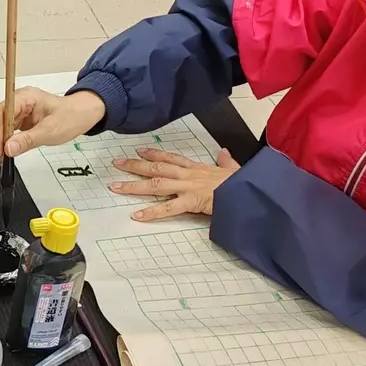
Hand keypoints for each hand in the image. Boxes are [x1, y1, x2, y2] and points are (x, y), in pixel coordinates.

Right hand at [0, 88, 105, 160]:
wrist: (81, 115)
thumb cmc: (70, 116)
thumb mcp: (50, 131)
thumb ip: (28, 140)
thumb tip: (8, 148)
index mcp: (25, 97)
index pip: (1, 111)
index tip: (0, 148)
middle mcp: (18, 102)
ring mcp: (17, 111)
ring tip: (0, 157)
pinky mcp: (18, 120)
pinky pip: (3, 130)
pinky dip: (1, 142)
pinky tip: (5, 152)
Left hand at [109, 148, 240, 220]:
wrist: (250, 192)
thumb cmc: (242, 184)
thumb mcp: (233, 169)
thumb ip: (226, 161)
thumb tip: (223, 152)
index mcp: (197, 168)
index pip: (171, 157)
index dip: (154, 153)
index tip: (139, 150)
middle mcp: (188, 175)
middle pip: (157, 167)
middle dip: (135, 165)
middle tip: (117, 163)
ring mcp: (188, 187)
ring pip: (156, 184)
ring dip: (134, 185)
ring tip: (116, 187)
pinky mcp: (192, 201)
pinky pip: (167, 208)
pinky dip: (151, 212)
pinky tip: (136, 215)